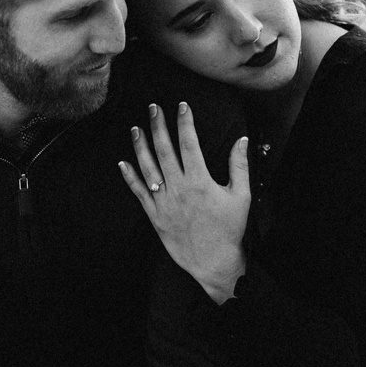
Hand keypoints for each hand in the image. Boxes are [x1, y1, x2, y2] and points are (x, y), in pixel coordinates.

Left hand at [119, 101, 249, 302]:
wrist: (213, 261)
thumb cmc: (229, 228)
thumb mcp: (241, 195)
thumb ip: (239, 165)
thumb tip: (242, 139)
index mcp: (200, 181)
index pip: (189, 143)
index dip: (185, 122)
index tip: (182, 106)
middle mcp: (179, 188)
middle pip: (164, 150)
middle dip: (158, 126)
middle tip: (153, 108)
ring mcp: (164, 202)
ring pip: (147, 167)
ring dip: (140, 146)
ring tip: (136, 128)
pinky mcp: (155, 215)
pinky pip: (139, 192)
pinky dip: (129, 176)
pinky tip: (123, 162)